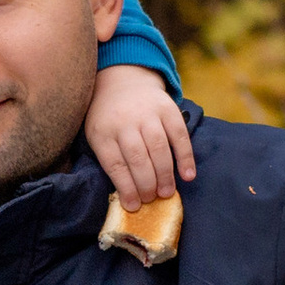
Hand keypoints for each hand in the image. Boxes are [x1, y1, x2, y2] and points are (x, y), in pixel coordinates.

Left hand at [85, 66, 196, 210]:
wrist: (123, 78)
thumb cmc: (109, 116)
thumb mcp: (97, 134)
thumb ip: (108, 158)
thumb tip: (127, 194)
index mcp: (103, 132)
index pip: (115, 165)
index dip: (125, 188)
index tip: (133, 205)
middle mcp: (125, 122)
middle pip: (138, 158)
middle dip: (146, 184)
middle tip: (152, 199)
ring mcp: (147, 114)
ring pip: (158, 148)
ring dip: (164, 175)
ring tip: (166, 193)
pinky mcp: (167, 108)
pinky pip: (179, 135)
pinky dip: (185, 157)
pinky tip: (188, 175)